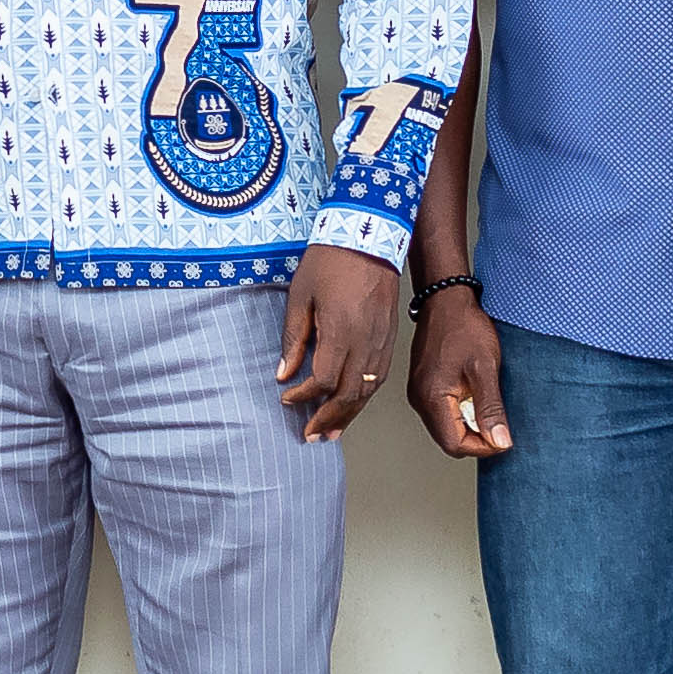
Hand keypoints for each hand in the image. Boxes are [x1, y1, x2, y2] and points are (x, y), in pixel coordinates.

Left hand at [275, 246, 399, 439]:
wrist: (368, 238)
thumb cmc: (330, 262)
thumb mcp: (300, 297)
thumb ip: (293, 338)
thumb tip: (283, 373)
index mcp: (341, 332)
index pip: (323, 381)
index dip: (303, 396)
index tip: (287, 398)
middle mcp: (366, 342)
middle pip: (348, 395)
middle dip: (327, 419)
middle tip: (311, 436)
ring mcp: (381, 342)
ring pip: (367, 390)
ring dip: (349, 414)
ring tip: (332, 431)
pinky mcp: (389, 338)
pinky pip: (378, 377)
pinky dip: (364, 396)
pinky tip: (353, 404)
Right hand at [406, 280, 507, 456]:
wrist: (446, 301)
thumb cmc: (463, 328)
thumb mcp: (485, 368)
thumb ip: (491, 408)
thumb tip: (499, 440)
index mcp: (432, 398)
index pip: (455, 444)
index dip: (482, 446)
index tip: (503, 437)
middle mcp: (420, 400)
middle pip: (449, 440)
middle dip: (476, 438)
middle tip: (498, 421)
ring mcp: (420, 393)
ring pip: (446, 427)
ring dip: (470, 425)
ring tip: (487, 404)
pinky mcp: (424, 386)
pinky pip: (443, 412)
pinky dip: (462, 412)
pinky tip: (475, 395)